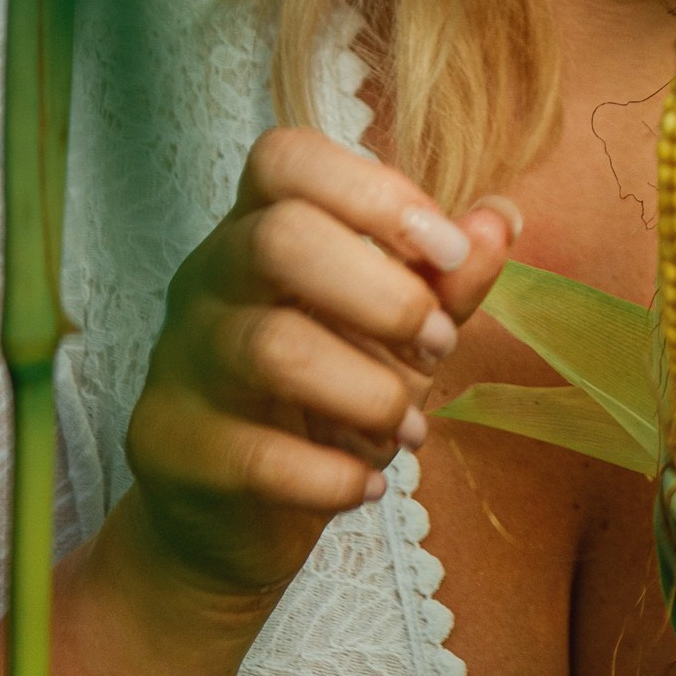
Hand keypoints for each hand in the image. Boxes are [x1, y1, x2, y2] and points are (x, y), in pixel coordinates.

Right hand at [115, 128, 517, 621]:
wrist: (229, 517)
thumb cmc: (322, 400)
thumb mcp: (395, 335)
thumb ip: (445, 280)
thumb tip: (499, 220)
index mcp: (257, 230)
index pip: (284, 158)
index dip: (375, 191)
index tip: (447, 251)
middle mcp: (208, 282)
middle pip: (279, 238)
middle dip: (386, 296)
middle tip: (438, 346)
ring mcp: (182, 364)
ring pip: (274, 348)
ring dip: (372, 394)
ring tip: (408, 430)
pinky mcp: (176, 449)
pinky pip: (260, 457)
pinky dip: (336, 476)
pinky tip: (366, 485)